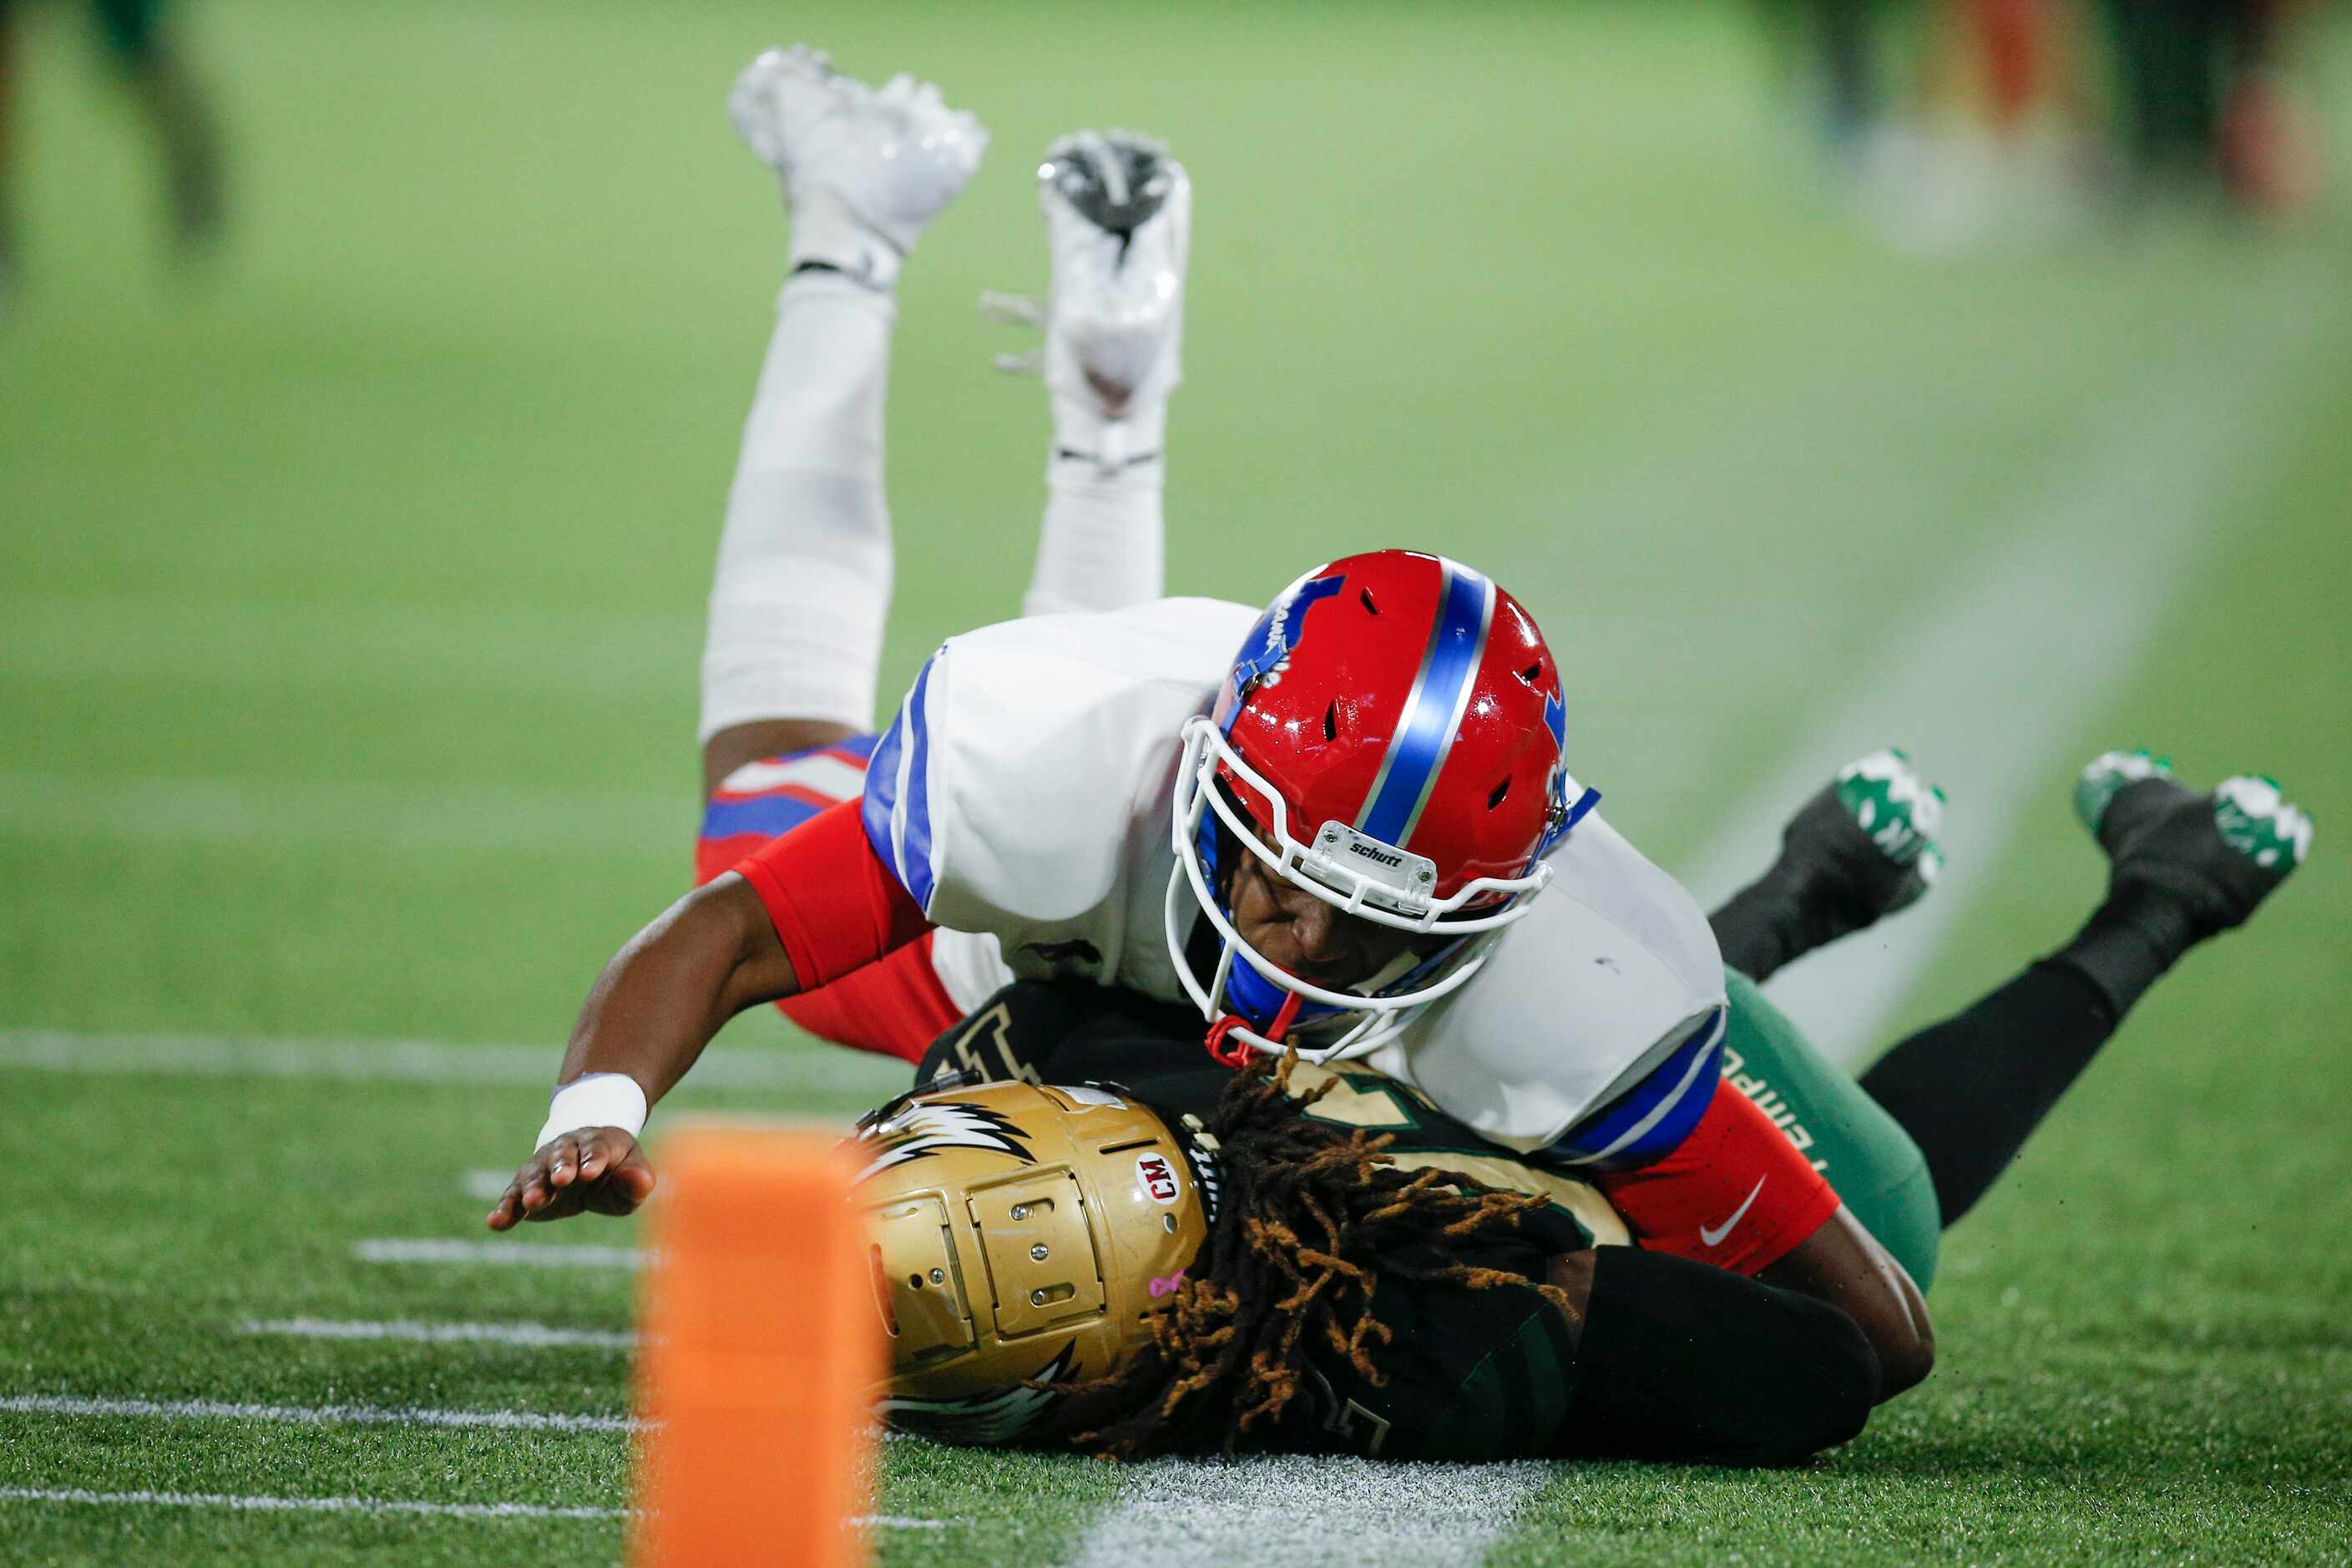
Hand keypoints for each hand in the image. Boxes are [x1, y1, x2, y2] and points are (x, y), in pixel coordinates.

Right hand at [484, 1127, 654, 1230]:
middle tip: (560, 1180)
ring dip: (533, 1188)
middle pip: (562, 1156)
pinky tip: (495, 1222)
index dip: (594, 1159)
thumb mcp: (634, 1172)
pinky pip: (512, 1196)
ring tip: (531, 1202)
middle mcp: (566, 1150)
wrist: (586, 1161)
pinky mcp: (525, 1187)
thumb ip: (638, 1179)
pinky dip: (504, 1209)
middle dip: (561, 1167)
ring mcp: (542, 1167)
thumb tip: (641, 1181)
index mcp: (598, 1143)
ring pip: (535, 1174)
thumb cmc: (616, 1169)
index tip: (591, 1172)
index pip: (597, 1149)